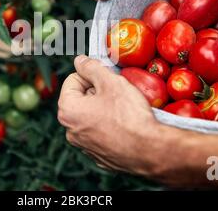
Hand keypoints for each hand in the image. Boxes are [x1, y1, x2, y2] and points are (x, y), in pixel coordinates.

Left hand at [58, 55, 164, 175]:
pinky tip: (125, 125)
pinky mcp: (99, 156)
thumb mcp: (111, 82)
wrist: (150, 151)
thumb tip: (80, 61)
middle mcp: (70, 131)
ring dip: (104, 108)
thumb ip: (92, 67)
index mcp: (68, 110)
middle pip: (81, 99)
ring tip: (123, 109)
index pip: (73, 79)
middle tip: (118, 93)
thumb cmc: (129, 115)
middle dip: (98, 92)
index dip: (92, 75)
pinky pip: (101, 133)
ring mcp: (84, 146)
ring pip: (91, 116)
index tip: (108, 79)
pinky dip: (110, 127)